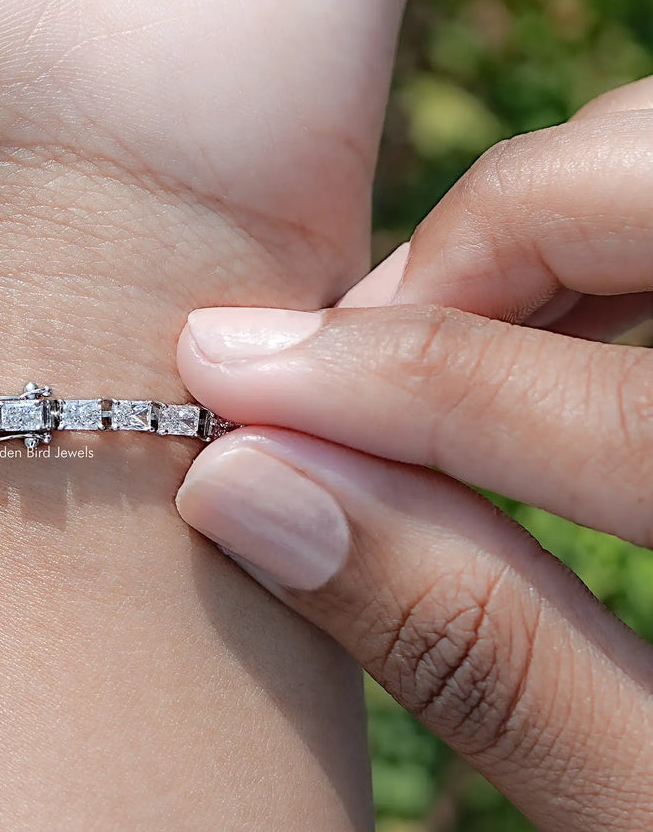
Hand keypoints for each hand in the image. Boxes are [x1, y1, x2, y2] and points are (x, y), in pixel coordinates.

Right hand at [174, 76, 652, 831]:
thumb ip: (474, 652)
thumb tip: (251, 497)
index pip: (601, 408)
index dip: (379, 389)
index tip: (222, 377)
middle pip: (651, 180)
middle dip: (461, 257)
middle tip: (333, 361)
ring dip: (528, 230)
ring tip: (424, 355)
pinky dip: (599, 240)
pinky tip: (537, 341)